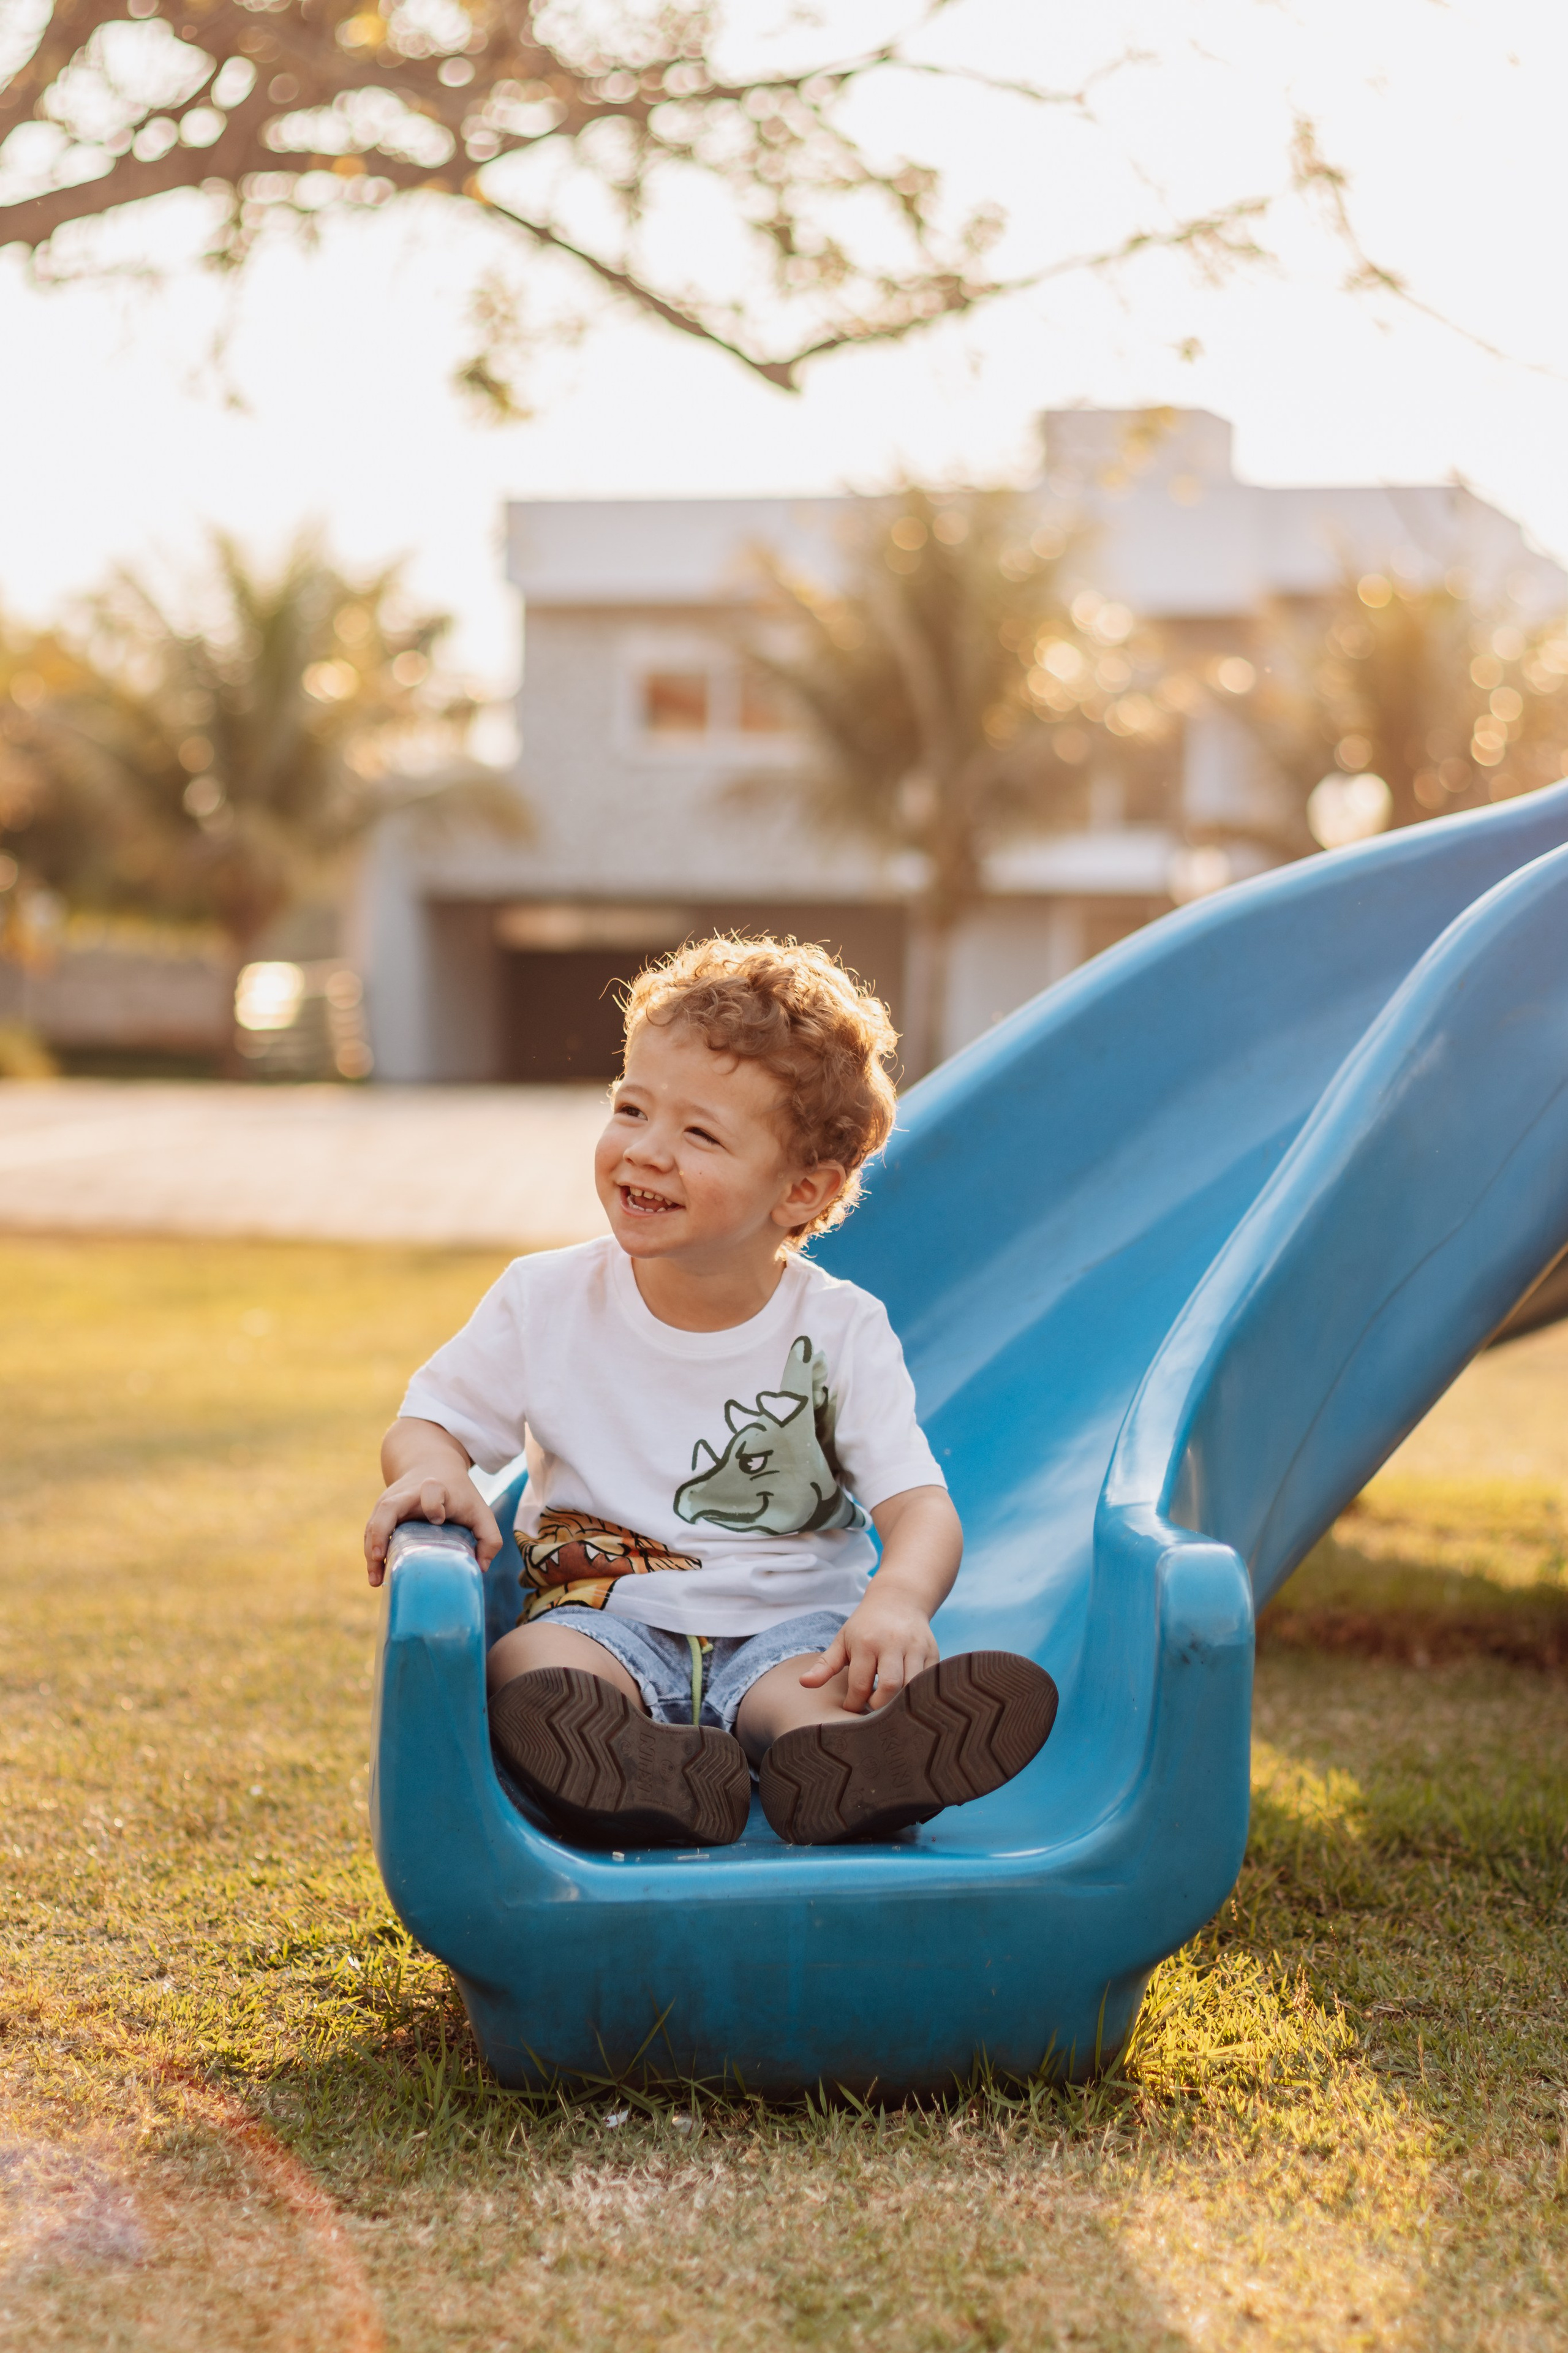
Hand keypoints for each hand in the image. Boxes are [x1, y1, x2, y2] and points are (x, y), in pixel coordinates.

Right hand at [363, 1471, 501, 1586]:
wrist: (431, 1466)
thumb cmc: (458, 1494)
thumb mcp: (480, 1510)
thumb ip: (489, 1537)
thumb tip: (481, 1568)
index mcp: (434, 1488)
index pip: (431, 1490)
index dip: (433, 1503)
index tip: (438, 1518)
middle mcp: (406, 1493)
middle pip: (388, 1507)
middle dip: (382, 1531)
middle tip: (380, 1556)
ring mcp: (389, 1502)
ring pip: (374, 1523)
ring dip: (371, 1551)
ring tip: (374, 1580)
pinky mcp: (380, 1512)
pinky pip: (371, 1532)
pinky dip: (371, 1552)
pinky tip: (375, 1575)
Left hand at [798, 1589, 938, 1713]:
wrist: (899, 1598)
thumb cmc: (865, 1625)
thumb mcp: (843, 1640)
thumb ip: (825, 1665)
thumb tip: (803, 1684)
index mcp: (867, 1642)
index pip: (860, 1684)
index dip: (853, 1704)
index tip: (850, 1708)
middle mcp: (894, 1644)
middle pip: (890, 1687)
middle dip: (879, 1707)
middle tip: (871, 1711)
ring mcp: (917, 1648)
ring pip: (912, 1687)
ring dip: (899, 1703)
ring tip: (887, 1706)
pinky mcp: (933, 1652)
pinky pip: (927, 1682)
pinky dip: (916, 1694)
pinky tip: (904, 1697)